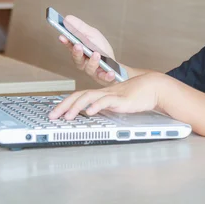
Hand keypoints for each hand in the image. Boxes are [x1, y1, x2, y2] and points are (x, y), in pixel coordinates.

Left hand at [49, 73, 166, 119]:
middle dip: (63, 106)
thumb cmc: (136, 95)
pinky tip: (89, 112)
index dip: (64, 103)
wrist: (152, 87)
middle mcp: (103, 92)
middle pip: (78, 95)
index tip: (53, 112)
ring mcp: (111, 94)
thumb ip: (104, 106)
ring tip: (67, 117)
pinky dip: (96, 106)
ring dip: (76, 107)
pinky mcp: (121, 99)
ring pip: (89, 96)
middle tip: (52, 116)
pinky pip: (106, 101)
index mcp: (100, 93)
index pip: (77, 96)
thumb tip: (90, 113)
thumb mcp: (115, 102)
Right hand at [58, 15, 117, 85]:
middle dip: (76, 53)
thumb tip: (67, 18)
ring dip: (93, 61)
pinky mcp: (102, 77)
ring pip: (89, 68)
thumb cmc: (101, 50)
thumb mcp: (92, 35)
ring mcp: (92, 70)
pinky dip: (107, 75)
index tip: (62, 36)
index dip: (66, 42)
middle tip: (78, 45)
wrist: (114, 66)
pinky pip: (104, 77)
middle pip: (77, 59)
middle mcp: (83, 62)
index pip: (70, 46)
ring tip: (96, 54)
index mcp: (79, 50)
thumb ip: (80, 28)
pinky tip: (111, 72)